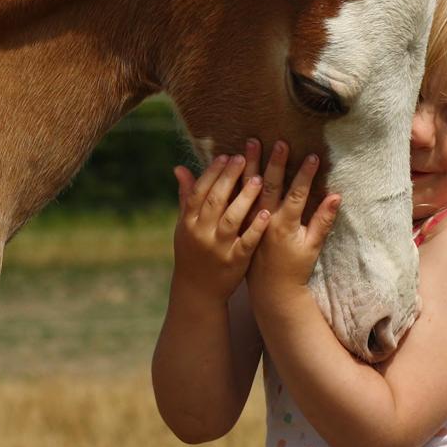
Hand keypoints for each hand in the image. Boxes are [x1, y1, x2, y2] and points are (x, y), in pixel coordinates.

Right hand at [171, 150, 268, 302]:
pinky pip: (246, 242)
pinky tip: (268, 213)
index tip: (226, 156)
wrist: (197, 291)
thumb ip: (186, 197)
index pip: (199, 192)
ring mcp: (218, 248)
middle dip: (229, 178)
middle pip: (215, 201)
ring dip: (244, 198)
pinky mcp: (235, 262)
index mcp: (188, 223)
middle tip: (244, 158)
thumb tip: (179, 167)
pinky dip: (256, 228)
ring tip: (258, 179)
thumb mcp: (185, 226)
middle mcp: (201, 234)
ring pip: (231, 219)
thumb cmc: (192, 252)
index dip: (212, 173)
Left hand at [246, 145, 340, 309]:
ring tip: (249, 143)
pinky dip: (233, 181)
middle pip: (270, 186)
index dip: (305, 175)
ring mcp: (250, 221)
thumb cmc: (295, 268)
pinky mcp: (240, 223)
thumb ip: (323, 220)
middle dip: (276, 162)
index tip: (312, 156)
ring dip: (250, 165)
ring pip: (248, 188)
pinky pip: (233, 199)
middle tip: (279, 142)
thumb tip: (337, 196)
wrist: (271, 290)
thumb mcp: (313, 246)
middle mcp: (265, 221)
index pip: (296, 194)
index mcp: (285, 225)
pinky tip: (231, 164)